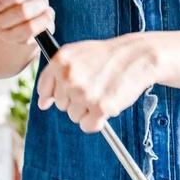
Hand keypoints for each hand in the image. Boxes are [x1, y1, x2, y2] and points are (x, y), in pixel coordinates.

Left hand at [37, 34, 158, 132]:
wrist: (137, 56)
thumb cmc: (107, 56)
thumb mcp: (76, 54)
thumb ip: (54, 75)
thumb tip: (42, 104)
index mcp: (60, 61)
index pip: (45, 89)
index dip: (56, 93)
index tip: (69, 91)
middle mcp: (69, 77)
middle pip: (60, 105)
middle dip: (75, 99)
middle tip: (94, 85)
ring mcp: (84, 93)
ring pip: (74, 116)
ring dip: (87, 110)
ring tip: (102, 92)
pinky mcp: (100, 107)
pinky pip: (88, 126)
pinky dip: (96, 121)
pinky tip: (106, 104)